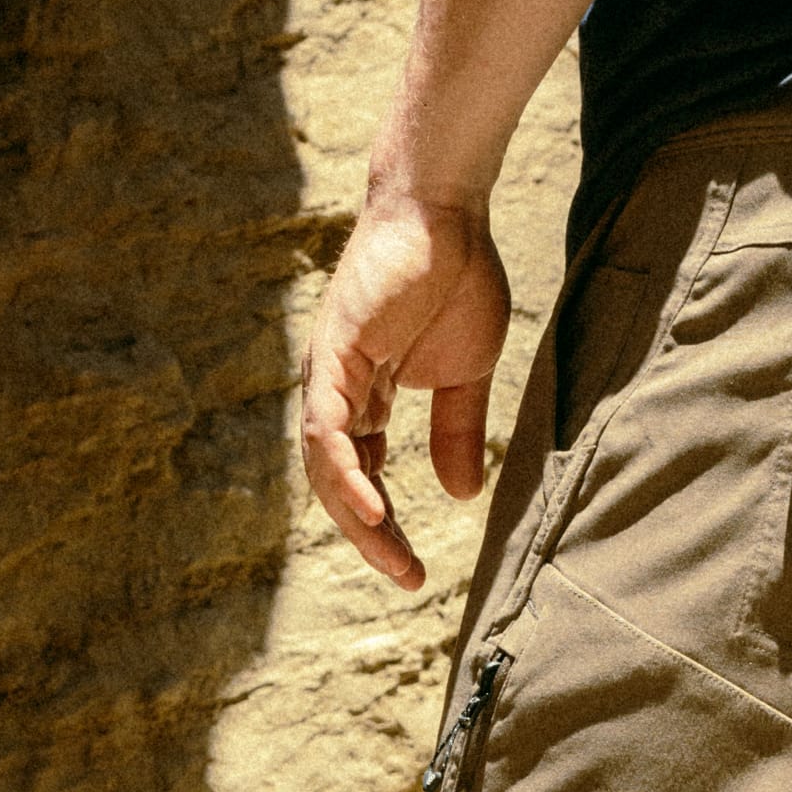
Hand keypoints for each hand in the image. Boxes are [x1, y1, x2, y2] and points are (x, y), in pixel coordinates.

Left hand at [299, 190, 512, 589]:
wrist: (448, 214)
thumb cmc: (457, 278)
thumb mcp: (465, 376)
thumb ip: (457, 433)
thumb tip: (459, 496)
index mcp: (365, 398)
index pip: (364, 477)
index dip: (386, 527)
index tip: (415, 571)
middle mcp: (338, 391)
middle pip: (339, 482)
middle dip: (371, 536)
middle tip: (405, 576)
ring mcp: (330, 373)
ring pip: (326, 465)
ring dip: (357, 517)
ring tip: (392, 555)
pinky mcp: (334, 353)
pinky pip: (328, 429)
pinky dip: (347, 473)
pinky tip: (374, 510)